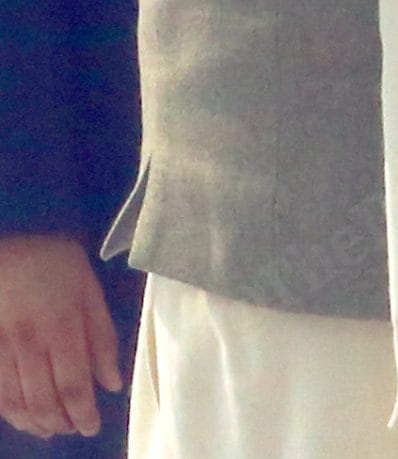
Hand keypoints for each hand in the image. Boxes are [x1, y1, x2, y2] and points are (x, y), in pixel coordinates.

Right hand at [0, 235, 120, 438]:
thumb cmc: (53, 262)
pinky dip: (9, 411)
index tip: (92, 427)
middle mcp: (27, 342)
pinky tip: (22, 418)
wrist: (3, 242)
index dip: (81, 412)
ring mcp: (0, 347)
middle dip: (60, 421)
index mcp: (60, 326)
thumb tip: (112, 382)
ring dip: (34, 422)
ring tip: (52, 429)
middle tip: (74, 430)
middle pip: (42, 398)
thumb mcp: (89, 289)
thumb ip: (101, 336)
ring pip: (15, 400)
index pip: (71, 383)